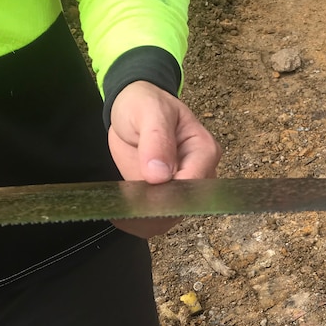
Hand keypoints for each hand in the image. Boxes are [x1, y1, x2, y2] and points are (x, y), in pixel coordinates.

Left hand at [107, 81, 220, 236]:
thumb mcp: (150, 112)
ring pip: (171, 218)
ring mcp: (182, 187)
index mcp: (204, 150)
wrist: (132, 109)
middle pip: (185, 205)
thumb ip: (157, 139)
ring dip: (145, 218)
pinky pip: (156, 219)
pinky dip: (138, 221)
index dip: (168, 192)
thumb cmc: (145, 104)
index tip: (141, 192)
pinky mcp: (164, 196)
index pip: (193, 184)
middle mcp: (199, 173)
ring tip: (120, 210)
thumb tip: (160, 175)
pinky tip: (120, 213)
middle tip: (127, 204)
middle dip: (156, 210)